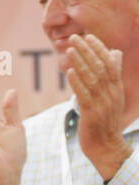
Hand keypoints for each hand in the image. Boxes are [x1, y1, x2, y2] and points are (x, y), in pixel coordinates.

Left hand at [65, 34, 131, 179]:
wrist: (108, 148)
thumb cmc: (107, 120)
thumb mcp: (114, 95)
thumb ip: (113, 74)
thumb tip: (115, 52)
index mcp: (116, 88)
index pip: (110, 63)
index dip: (99, 49)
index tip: (89, 36)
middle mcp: (111, 94)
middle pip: (100, 67)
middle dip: (87, 51)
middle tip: (75, 38)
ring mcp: (102, 104)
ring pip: (91, 79)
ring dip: (80, 62)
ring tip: (70, 49)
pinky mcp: (91, 114)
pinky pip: (84, 96)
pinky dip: (76, 82)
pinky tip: (69, 72)